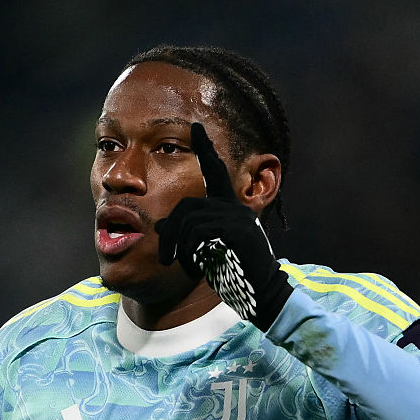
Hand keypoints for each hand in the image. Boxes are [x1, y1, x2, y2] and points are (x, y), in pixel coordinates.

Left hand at [155, 122, 291, 330]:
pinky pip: (198, 234)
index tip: (196, 127)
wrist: (261, 292)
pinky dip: (191, 254)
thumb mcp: (206, 250)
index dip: (206, 150)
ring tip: (188, 267)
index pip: (216, 173)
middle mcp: (234, 207)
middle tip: (166, 258)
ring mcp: (237, 217)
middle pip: (186, 206)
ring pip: (189, 222)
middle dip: (170, 233)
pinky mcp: (236, 230)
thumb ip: (189, 233)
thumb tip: (158, 224)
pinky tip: (199, 268)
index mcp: (229, 208)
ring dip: (180, 248)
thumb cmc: (234, 273)